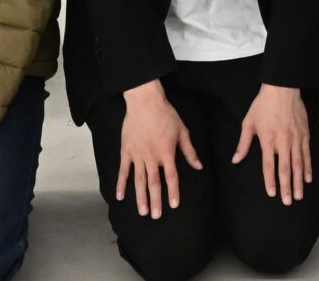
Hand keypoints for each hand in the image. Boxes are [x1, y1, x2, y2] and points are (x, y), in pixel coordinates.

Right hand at [116, 80, 202, 218]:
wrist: (145, 102)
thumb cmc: (166, 115)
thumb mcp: (182, 131)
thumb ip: (189, 151)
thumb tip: (198, 166)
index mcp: (167, 152)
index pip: (171, 177)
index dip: (173, 192)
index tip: (174, 205)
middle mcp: (152, 157)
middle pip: (154, 183)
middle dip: (155, 201)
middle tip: (155, 216)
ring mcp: (137, 155)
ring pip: (139, 180)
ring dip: (140, 197)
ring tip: (141, 211)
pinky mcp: (126, 151)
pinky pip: (123, 171)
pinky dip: (121, 184)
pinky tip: (119, 196)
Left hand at [233, 84, 312, 202]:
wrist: (283, 89)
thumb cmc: (263, 105)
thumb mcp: (248, 123)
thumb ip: (243, 143)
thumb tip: (235, 160)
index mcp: (268, 140)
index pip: (269, 166)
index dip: (270, 181)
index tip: (272, 194)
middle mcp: (283, 142)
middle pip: (286, 169)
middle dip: (287, 187)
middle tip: (289, 202)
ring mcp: (296, 138)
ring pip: (298, 164)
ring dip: (299, 181)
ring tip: (300, 195)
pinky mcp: (305, 134)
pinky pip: (307, 154)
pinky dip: (308, 166)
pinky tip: (308, 177)